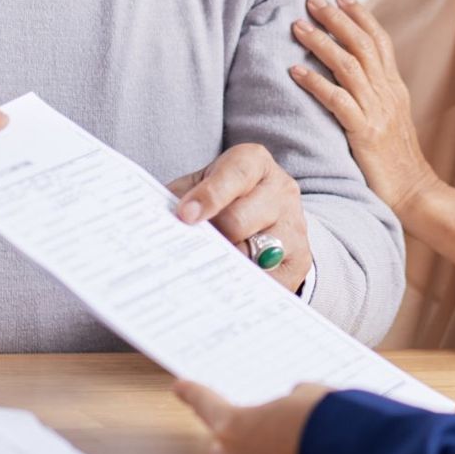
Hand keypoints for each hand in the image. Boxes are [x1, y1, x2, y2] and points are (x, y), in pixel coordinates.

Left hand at [168, 144, 313, 292]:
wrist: (269, 213)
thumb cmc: (223, 197)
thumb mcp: (200, 185)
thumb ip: (179, 197)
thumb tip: (154, 222)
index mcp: (254, 163)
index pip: (235, 174)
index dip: (209, 196)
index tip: (185, 216)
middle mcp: (281, 191)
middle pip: (241, 220)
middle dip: (212, 238)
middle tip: (186, 253)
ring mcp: (294, 226)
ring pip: (255, 254)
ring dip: (226, 266)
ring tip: (202, 275)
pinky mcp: (299, 260)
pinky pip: (269, 281)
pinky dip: (244, 287)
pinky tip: (224, 290)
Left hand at [174, 380, 326, 453]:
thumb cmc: (322, 418)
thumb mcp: (302, 396)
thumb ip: (286, 401)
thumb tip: (293, 404)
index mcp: (233, 425)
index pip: (206, 404)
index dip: (192, 394)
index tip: (179, 387)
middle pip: (215, 451)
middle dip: (228, 442)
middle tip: (250, 431)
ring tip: (283, 448)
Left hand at [288, 0, 439, 218]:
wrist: (415, 193)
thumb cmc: (396, 161)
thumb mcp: (390, 119)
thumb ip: (374, 94)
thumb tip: (350, 74)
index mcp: (395, 88)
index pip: (380, 40)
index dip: (360, 14)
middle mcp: (388, 94)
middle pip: (362, 45)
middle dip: (336, 19)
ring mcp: (378, 112)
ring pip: (349, 66)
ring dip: (321, 43)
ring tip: (297, 26)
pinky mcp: (365, 133)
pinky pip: (338, 101)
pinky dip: (315, 83)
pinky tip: (295, 72)